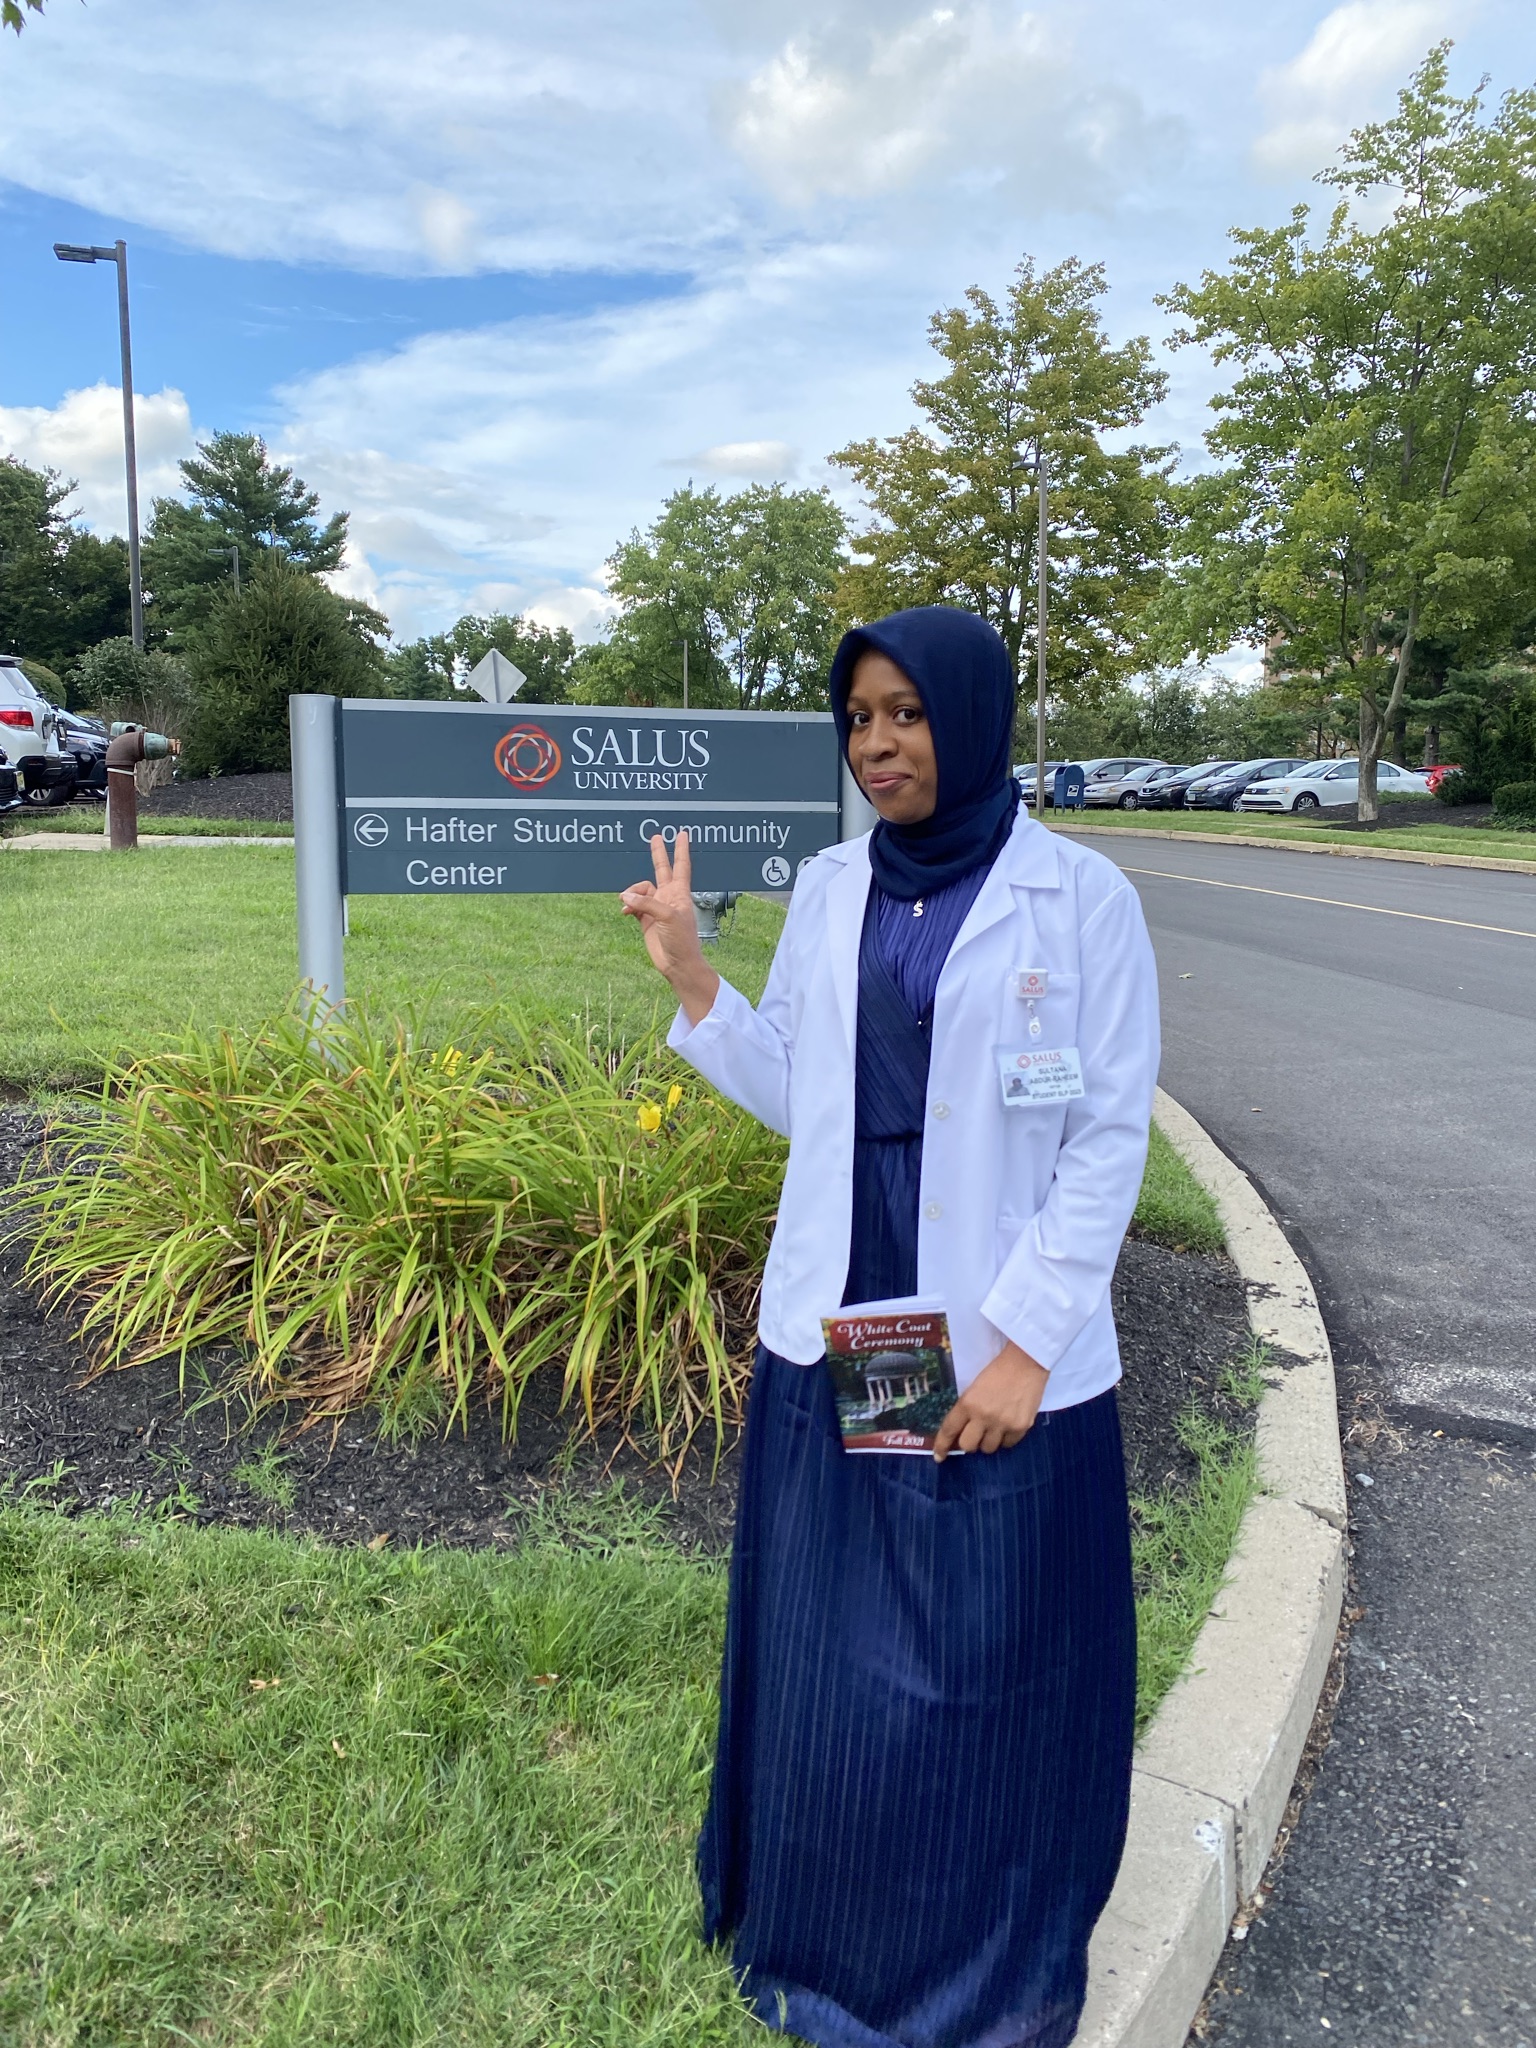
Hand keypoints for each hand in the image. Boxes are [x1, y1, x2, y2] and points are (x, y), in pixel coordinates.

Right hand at [620, 831, 719, 1025]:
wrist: (678, 964)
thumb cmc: (681, 939)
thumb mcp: (666, 917)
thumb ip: (646, 903)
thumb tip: (625, 896)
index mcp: (679, 893)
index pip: (681, 866)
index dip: (681, 850)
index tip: (682, 834)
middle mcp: (668, 897)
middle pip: (661, 869)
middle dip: (658, 854)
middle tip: (655, 837)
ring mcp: (657, 908)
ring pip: (641, 890)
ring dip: (632, 892)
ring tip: (625, 901)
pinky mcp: (646, 920)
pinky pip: (633, 905)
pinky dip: (628, 905)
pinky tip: (624, 910)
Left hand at [933, 1340, 1048, 1460]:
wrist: (1026, 1363)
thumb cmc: (997, 1372)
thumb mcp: (974, 1388)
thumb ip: (967, 1409)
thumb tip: (960, 1432)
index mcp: (968, 1403)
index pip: (949, 1430)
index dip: (942, 1446)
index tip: (939, 1457)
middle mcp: (984, 1416)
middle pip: (968, 1446)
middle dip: (969, 1442)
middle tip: (975, 1434)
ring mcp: (1003, 1423)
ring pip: (988, 1448)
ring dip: (987, 1441)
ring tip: (994, 1428)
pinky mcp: (1021, 1427)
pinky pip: (1008, 1445)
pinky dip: (1005, 1439)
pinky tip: (1007, 1426)